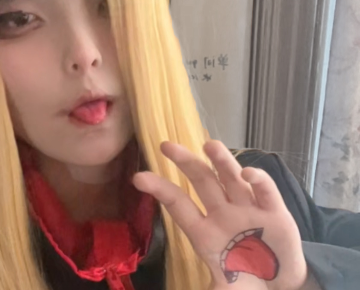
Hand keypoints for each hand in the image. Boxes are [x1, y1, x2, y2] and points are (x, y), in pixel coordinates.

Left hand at [133, 141, 308, 289]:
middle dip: (186, 162)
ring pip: (231, 178)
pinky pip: (265, 191)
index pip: (178, 204)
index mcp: (205, 231)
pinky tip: (248, 173)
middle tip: (166, 145)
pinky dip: (258, 180)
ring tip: (209, 145)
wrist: (281, 288)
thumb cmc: (245, 281)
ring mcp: (248, 209)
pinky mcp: (275, 212)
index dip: (160, 190)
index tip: (138, 177)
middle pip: (202, 181)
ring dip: (221, 161)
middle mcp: (223, 213)